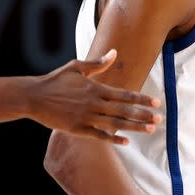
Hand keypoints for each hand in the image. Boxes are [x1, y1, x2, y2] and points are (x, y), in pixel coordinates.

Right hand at [27, 50, 161, 143]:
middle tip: (160, 119)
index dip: (142, 99)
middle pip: (125, 110)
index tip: (156, 102)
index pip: (125, 95)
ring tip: (151, 129)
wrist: (33, 96)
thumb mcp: (77, 67)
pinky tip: (126, 142)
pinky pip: (99, 135)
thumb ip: (98, 63)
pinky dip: (113, 138)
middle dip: (144, 115)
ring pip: (115, 123)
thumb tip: (114, 52)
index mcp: (96, 88)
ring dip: (135, 127)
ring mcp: (86, 117)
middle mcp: (94, 103)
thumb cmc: (55, 80)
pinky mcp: (77, 129)